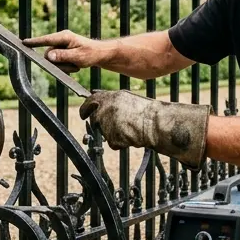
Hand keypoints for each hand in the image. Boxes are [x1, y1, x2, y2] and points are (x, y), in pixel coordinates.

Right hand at [22, 30, 100, 72]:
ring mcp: (61, 46)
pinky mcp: (62, 52)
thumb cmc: (91, 53)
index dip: (34, 42)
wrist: (100, 54)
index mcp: (64, 37)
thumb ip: (62, 56)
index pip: (46, 40)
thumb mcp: (78, 56)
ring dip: (64, 66)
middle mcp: (60, 40)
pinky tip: (75, 65)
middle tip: (74, 66)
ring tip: (76, 65)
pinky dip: (66, 67)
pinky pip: (57, 62)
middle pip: (48, 55)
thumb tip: (47, 55)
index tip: (23, 43)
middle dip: (60, 64)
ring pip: (53, 61)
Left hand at [79, 90, 211, 166]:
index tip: (83, 114)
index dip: (86, 108)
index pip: (91, 100)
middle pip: (95, 118)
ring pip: (104, 132)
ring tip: (129, 130)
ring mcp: (107, 122)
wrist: (156, 123)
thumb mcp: (129, 99)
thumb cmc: (148, 112)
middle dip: (101, 124)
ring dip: (113, 133)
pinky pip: (112, 143)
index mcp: (111, 96)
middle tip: (112, 127)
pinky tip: (130, 137)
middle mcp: (106, 108)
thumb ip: (113, 101)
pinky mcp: (111, 136)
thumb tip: (101, 102)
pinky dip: (120, 142)